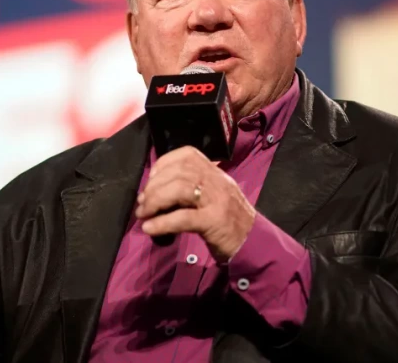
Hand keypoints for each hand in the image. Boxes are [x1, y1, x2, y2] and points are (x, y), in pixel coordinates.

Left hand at [135, 146, 255, 261]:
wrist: (255, 242)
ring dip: (154, 201)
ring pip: (180, 189)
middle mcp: (217, 181)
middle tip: (142, 203)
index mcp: (215, 173)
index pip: (187, 154)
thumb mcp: (213, 196)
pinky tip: (150, 228)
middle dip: (154, 186)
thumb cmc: (229, 221)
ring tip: (144, 214)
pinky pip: (183, 218)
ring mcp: (217, 200)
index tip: (151, 179)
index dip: (164, 163)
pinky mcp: (215, 221)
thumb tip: (157, 190)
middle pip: (179, 172)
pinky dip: (162, 222)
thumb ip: (192, 188)